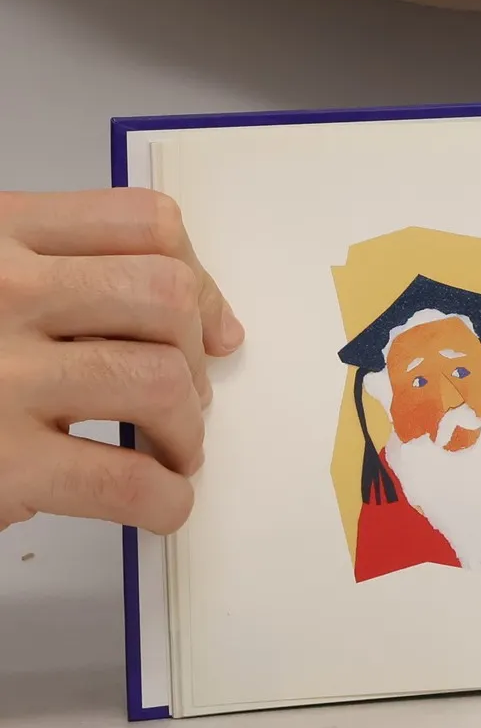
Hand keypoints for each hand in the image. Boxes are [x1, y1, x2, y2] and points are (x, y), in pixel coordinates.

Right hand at [0, 189, 244, 533]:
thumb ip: (47, 276)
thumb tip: (188, 322)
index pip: (143, 222)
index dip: (200, 275)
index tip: (212, 323)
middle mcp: (1, 292)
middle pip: (165, 295)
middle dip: (195, 352)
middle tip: (188, 395)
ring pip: (157, 379)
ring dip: (188, 425)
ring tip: (174, 451)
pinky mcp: (0, 463)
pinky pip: (123, 476)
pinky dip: (164, 497)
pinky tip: (160, 505)